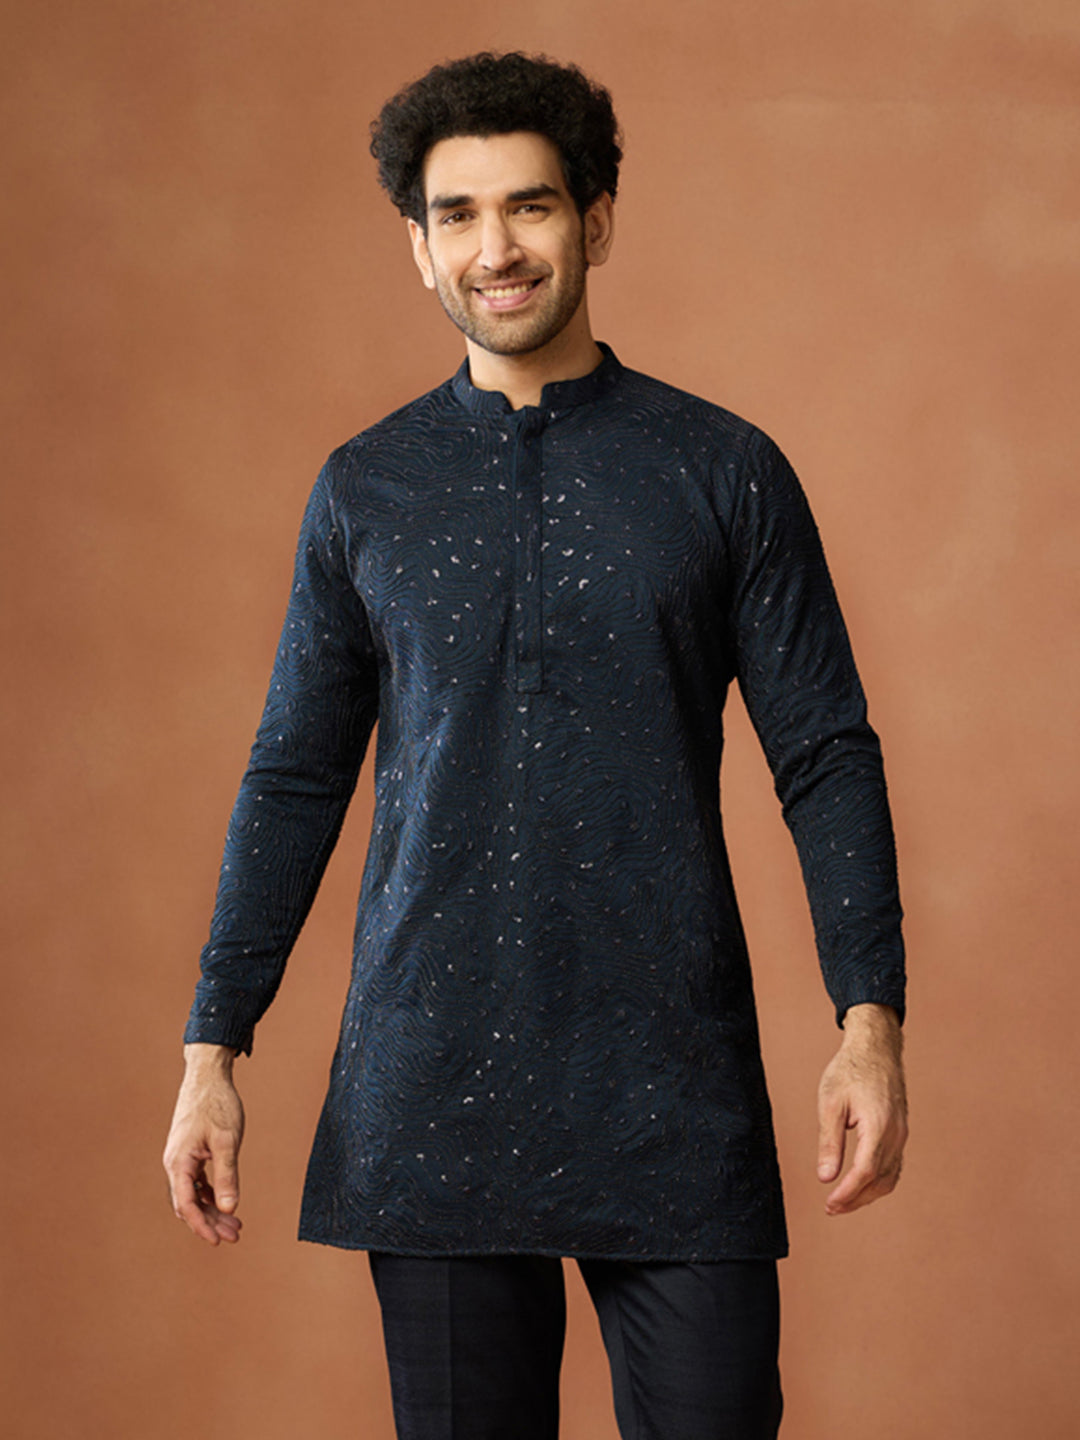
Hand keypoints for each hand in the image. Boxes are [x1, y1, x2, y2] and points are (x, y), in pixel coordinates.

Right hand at [163, 1043, 244, 1244]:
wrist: (208, 1076)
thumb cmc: (217, 1105)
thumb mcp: (227, 1141)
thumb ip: (228, 1175)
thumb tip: (229, 1208)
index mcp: (179, 1162)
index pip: (187, 1204)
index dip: (201, 1225)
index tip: (218, 1241)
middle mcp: (175, 1163)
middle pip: (189, 1203)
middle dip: (211, 1221)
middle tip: (235, 1235)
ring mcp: (181, 1158)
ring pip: (194, 1193)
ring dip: (212, 1209)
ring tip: (235, 1224)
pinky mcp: (190, 1152)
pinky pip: (197, 1181)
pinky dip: (211, 1193)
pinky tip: (226, 1202)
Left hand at [816, 1003, 906, 1215]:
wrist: (876, 1048)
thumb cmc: (850, 1070)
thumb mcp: (831, 1103)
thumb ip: (829, 1142)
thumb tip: (826, 1177)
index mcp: (879, 1125)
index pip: (865, 1171)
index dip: (848, 1193)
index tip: (829, 1204)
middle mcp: (896, 1134)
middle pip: (880, 1180)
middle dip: (856, 1199)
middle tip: (830, 1208)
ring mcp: (902, 1134)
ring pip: (890, 1177)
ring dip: (867, 1194)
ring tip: (841, 1201)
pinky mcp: (901, 1133)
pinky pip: (894, 1166)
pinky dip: (878, 1181)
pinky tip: (860, 1184)